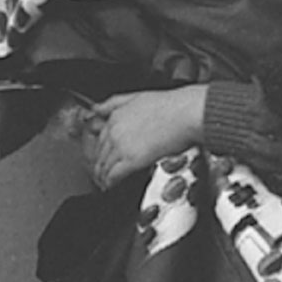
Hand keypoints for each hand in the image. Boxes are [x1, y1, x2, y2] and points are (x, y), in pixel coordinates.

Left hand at [83, 87, 205, 189]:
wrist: (185, 113)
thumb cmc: (171, 105)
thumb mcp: (137, 96)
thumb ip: (114, 103)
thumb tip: (97, 108)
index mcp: (116, 116)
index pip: (101, 137)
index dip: (100, 149)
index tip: (102, 156)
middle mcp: (115, 131)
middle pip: (100, 153)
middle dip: (99, 164)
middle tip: (100, 173)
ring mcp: (121, 145)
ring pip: (104, 165)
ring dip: (103, 175)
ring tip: (104, 183)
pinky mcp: (132, 159)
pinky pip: (114, 174)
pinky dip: (110, 182)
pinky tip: (110, 186)